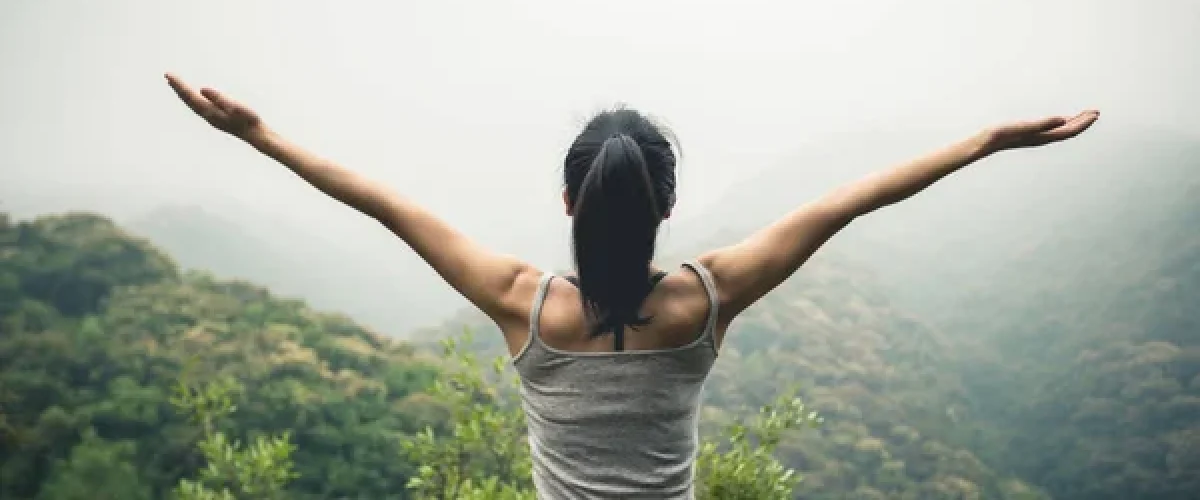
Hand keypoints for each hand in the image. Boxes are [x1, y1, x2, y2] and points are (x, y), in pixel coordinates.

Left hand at [165, 73, 264, 139]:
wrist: (255, 135)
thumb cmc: (248, 120)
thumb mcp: (236, 107)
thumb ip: (219, 98)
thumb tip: (202, 89)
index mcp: (209, 111)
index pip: (190, 96)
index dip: (179, 85)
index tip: (169, 75)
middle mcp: (207, 115)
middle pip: (188, 100)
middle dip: (178, 88)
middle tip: (168, 75)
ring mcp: (211, 117)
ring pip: (192, 104)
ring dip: (183, 94)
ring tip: (175, 84)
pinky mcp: (216, 118)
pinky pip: (199, 106)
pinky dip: (192, 99)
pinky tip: (193, 96)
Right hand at [983, 110, 1099, 151]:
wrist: (984, 143)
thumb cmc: (1001, 134)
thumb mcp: (1024, 126)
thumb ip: (1044, 123)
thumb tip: (1063, 120)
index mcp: (1044, 136)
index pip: (1070, 130)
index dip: (1084, 122)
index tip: (1095, 113)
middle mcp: (1043, 138)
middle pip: (1069, 131)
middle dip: (1083, 122)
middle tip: (1095, 112)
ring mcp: (1036, 136)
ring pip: (1061, 130)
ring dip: (1074, 122)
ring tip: (1084, 115)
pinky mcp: (1029, 133)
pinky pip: (1052, 128)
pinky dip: (1061, 122)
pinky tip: (1062, 119)